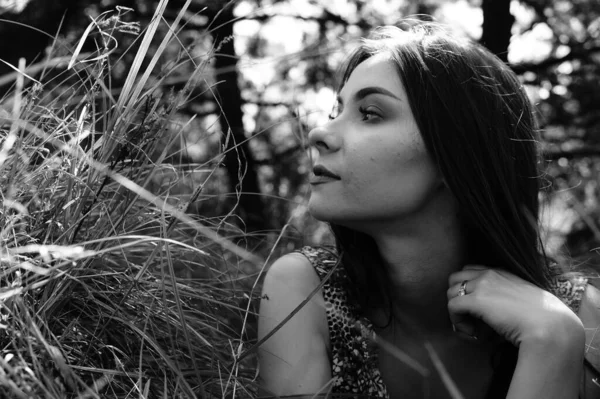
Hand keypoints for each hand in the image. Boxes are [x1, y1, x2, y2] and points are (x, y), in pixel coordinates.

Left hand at [446, 265, 583, 347]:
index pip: (470, 271)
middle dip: (456, 297)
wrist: (551, 327)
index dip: (467, 289)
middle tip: (469, 318)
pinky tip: (472, 333)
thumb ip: (505, 300)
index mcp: (501, 272)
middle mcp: (489, 273)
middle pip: (454, 279)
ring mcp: (482, 285)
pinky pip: (452, 306)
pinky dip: (457, 321)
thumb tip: (492, 315)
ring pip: (450, 293)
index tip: (475, 308)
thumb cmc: (543, 320)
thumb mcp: (522, 300)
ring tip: (472, 329)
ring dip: (456, 312)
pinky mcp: (477, 300)